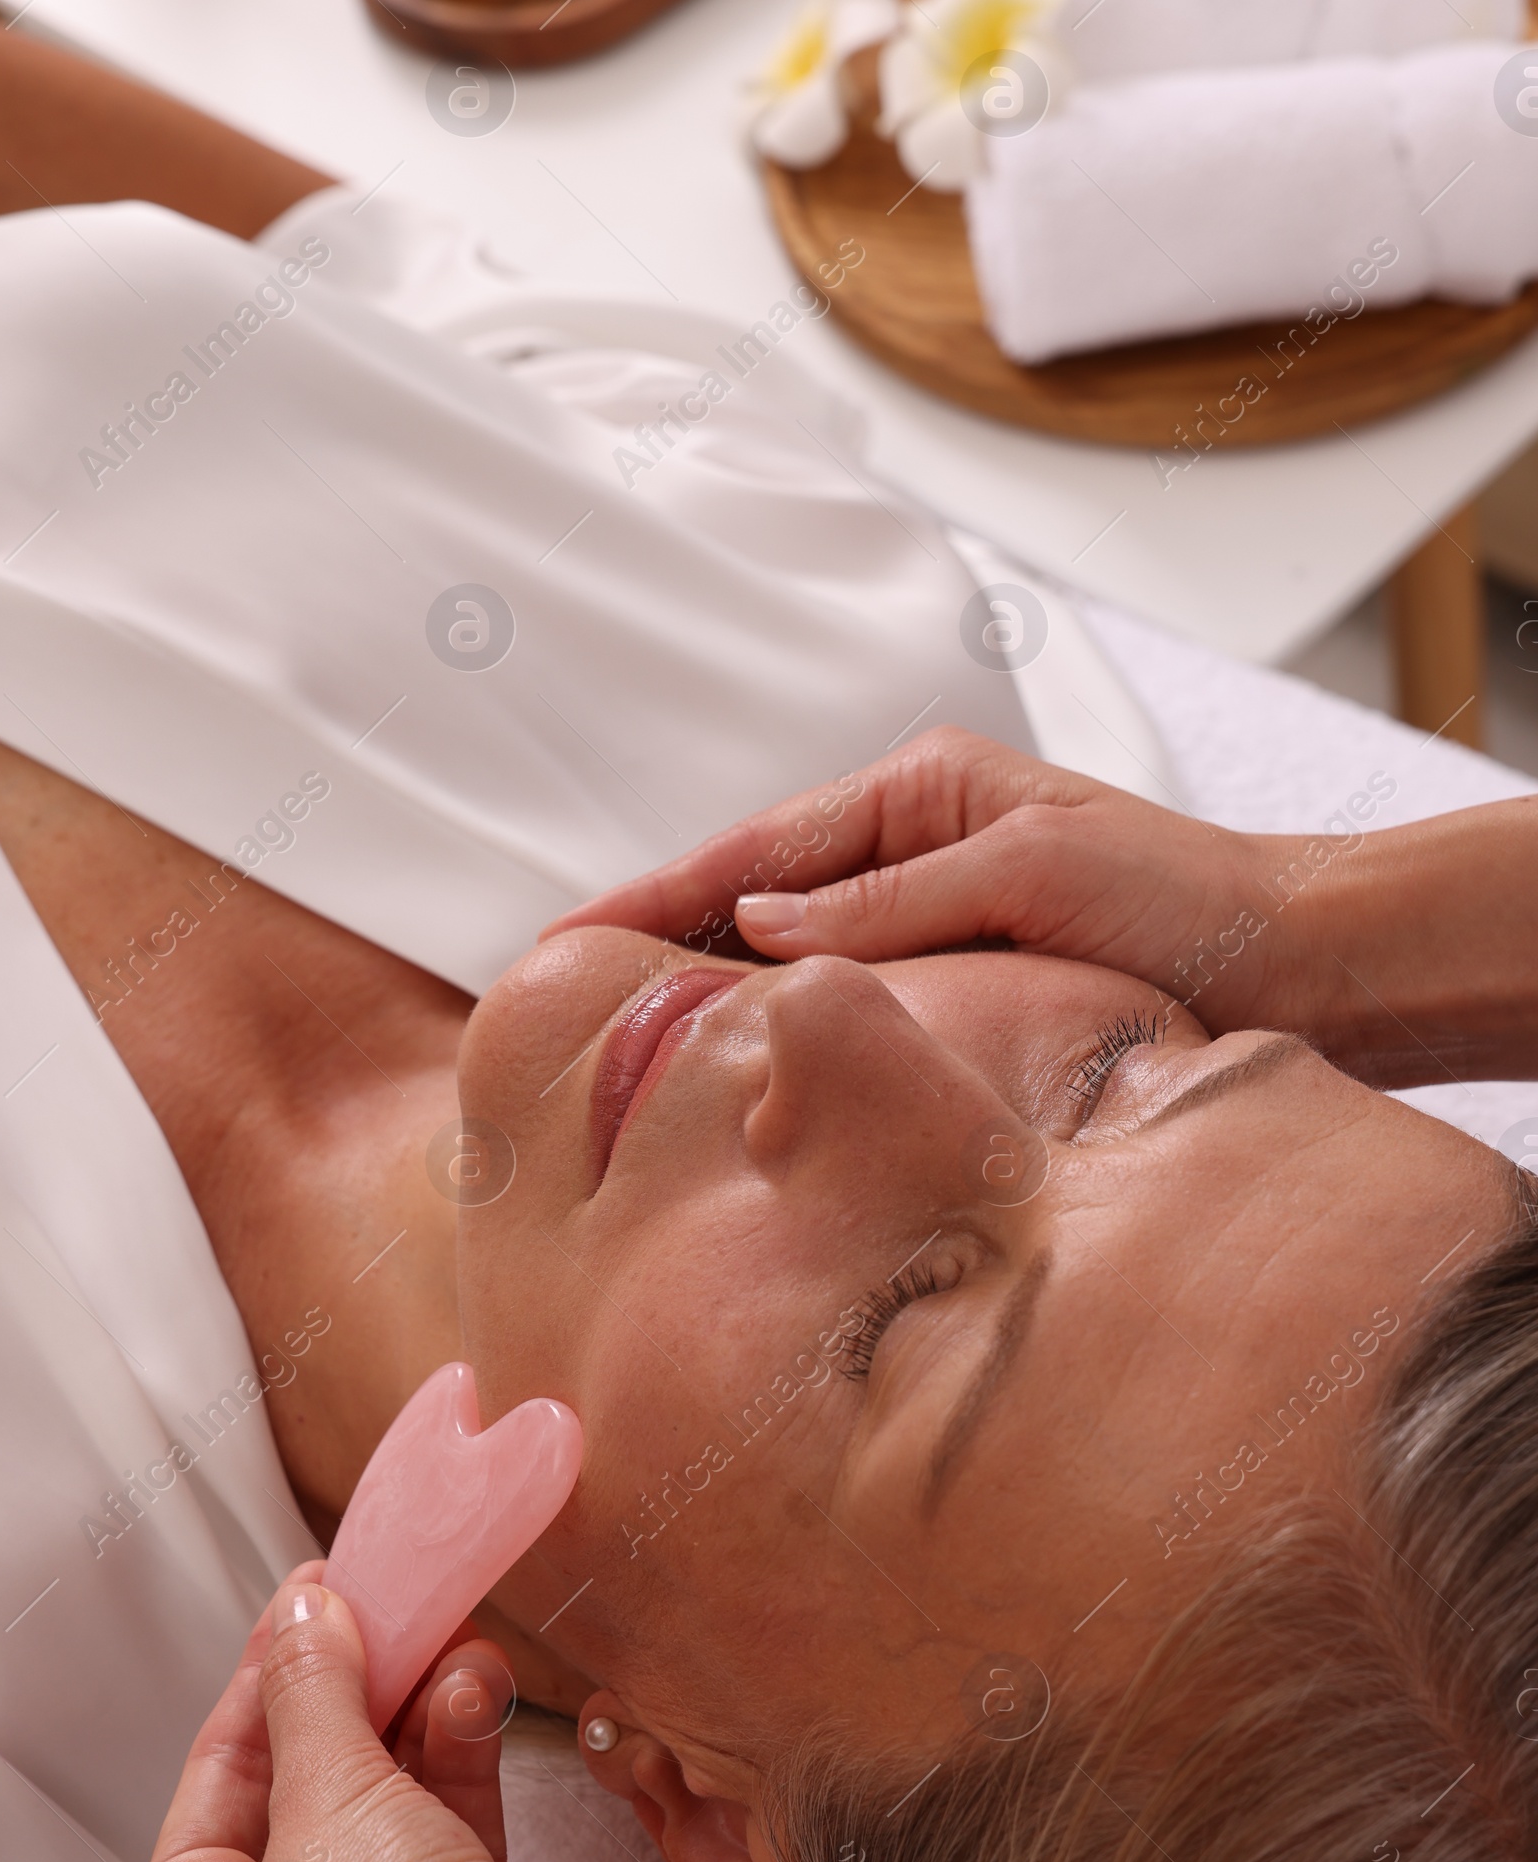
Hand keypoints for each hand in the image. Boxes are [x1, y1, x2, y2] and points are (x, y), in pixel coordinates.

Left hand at [118, 1568, 764, 1861]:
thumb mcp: (328, 1792)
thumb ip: (314, 1691)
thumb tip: (303, 1621)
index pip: (220, 1767)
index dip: (272, 1668)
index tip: (314, 1595)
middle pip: (307, 1779)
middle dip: (362, 1688)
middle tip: (389, 1608)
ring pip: (383, 1801)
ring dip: (422, 1715)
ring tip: (450, 1646)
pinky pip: (440, 1831)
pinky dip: (460, 1762)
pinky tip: (477, 1701)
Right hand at [550, 729, 1302, 1040]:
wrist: (1303, 963)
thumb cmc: (1185, 901)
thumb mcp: (1028, 877)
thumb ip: (887, 899)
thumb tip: (751, 919)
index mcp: (921, 791)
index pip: (754, 847)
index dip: (652, 895)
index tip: (560, 939)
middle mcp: (915, 843)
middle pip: (755, 895)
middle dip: (661, 943)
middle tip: (557, 1005)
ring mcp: (933, 910)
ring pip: (793, 954)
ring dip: (716, 996)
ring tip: (618, 1048)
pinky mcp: (961, 976)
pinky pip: (848, 999)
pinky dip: (790, 1028)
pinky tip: (743, 1071)